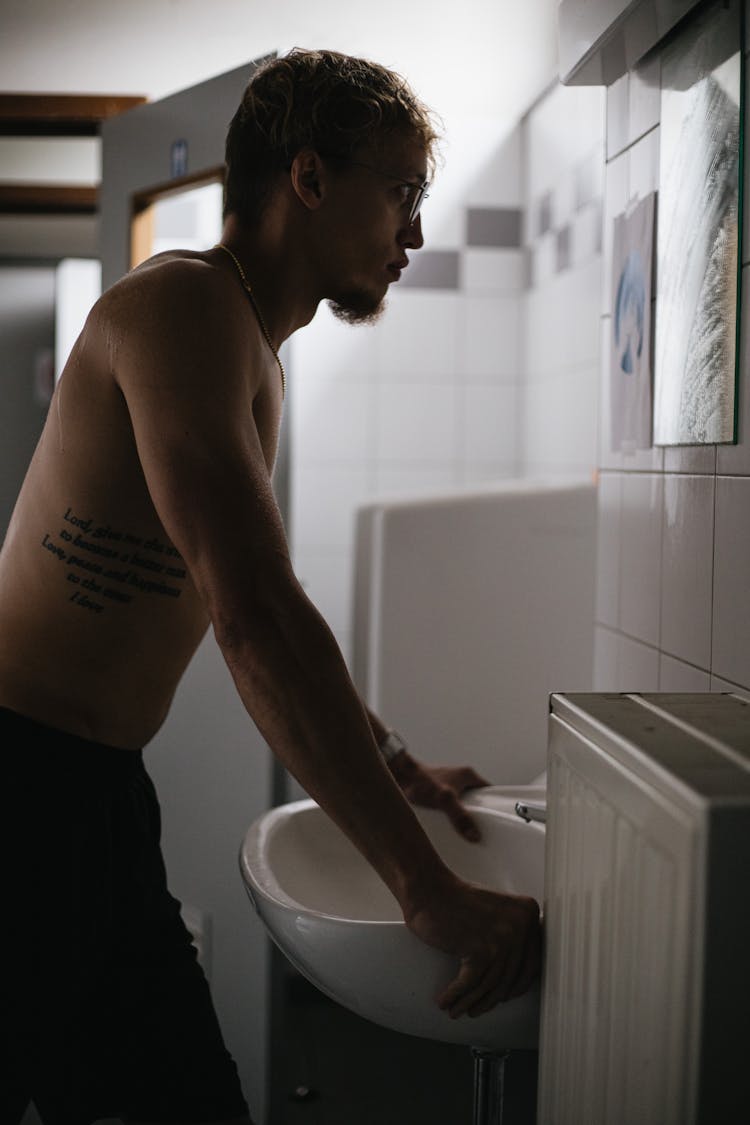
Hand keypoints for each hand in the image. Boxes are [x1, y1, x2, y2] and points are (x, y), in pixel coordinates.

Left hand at [389, 752, 488, 841]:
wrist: (397, 775)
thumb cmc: (419, 780)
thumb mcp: (444, 800)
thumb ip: (459, 817)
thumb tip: (474, 834)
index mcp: (468, 776)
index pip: (491, 792)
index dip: (497, 806)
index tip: (501, 822)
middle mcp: (460, 779)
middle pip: (479, 801)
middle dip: (480, 816)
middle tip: (482, 833)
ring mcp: (449, 787)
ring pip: (464, 806)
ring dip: (464, 818)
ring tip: (465, 833)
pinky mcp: (438, 795)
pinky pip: (451, 809)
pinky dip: (451, 818)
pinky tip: (448, 829)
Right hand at [405, 876, 541, 1016]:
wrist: (428, 889)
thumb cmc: (456, 900)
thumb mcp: (497, 910)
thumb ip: (512, 931)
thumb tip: (516, 973)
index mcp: (528, 913)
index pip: (532, 962)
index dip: (517, 985)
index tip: (505, 996)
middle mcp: (521, 925)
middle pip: (510, 978)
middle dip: (491, 998)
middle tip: (477, 1008)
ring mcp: (502, 939)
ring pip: (489, 985)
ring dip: (471, 1002)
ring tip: (458, 1009)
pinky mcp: (479, 951)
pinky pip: (469, 985)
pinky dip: (456, 996)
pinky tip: (446, 1001)